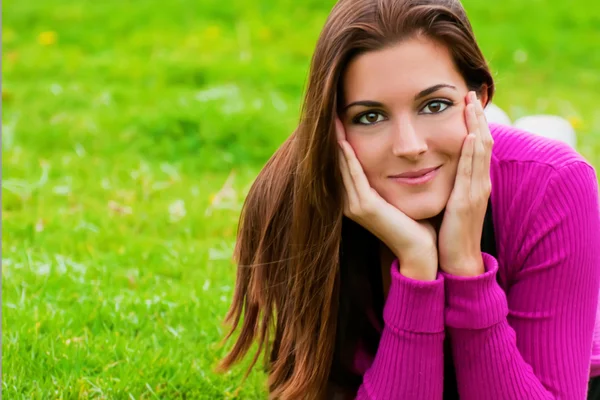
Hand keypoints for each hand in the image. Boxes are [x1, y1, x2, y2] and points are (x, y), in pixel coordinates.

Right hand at [336, 117, 437, 280]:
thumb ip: (389, 180)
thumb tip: (398, 159)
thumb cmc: (415, 224)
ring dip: (337, 143)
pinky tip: (344, 141)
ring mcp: (354, 206)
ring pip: (342, 167)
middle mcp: (349, 202)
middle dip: (334, 139)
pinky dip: (348, 158)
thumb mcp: (397, 195)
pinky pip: (353, 176)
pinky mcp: (364, 207)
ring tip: (333, 121)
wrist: (420, 250)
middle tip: (330, 113)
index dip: (339, 143)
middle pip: (337, 164)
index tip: (339, 120)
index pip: (344, 166)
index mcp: (357, 199)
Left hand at [438, 91, 493, 275]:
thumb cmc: (451, 232)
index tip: (468, 103)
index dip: (475, 123)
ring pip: (479, 152)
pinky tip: (469, 136)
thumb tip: (438, 167)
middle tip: (471, 93)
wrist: (456, 260)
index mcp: (474, 183)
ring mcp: (475, 192)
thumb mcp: (452, 202)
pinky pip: (470, 172)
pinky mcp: (466, 202)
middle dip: (477, 117)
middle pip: (482, 142)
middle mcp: (479, 183)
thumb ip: (451, 184)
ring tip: (470, 104)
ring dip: (476, 126)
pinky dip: (471, 153)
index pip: (477, 146)